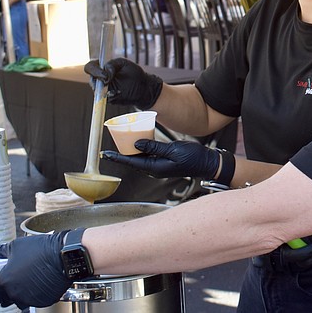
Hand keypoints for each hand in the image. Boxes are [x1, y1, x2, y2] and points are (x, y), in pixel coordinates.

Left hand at [0, 231, 71, 311]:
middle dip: (8, 294)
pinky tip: (41, 282)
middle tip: (16, 284)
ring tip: (31, 280)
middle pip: (7, 299)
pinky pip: (36, 300)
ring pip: (22, 300)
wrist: (63, 255)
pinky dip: (37, 294)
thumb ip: (1, 251)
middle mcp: (14, 292)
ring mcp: (29, 298)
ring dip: (23, 294)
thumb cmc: (40, 249)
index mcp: (4, 281)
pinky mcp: (43, 301)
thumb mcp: (16, 246)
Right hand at [84, 58, 162, 109]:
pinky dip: (112, 96)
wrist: (143, 88)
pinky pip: (105, 99)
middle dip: (99, 82)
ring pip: (97, 91)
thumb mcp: (124, 64)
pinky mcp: (108, 99)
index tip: (105, 76)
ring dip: (107, 90)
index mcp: (101, 67)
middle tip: (109, 82)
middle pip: (92, 80)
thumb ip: (112, 65)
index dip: (94, 71)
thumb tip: (105, 73)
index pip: (90, 67)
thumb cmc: (133, 73)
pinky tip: (120, 93)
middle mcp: (99, 78)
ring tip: (118, 89)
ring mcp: (102, 89)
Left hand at [102, 139, 219, 178]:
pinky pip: (147, 157)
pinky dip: (141, 150)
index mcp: (155, 168)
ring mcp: (158, 167)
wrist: (205, 162)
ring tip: (121, 143)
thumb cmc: (192, 157)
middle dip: (121, 154)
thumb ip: (154, 146)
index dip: (117, 157)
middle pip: (133, 161)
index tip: (105, 154)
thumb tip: (136, 143)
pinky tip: (139, 143)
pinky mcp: (163, 163)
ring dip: (130, 152)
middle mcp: (154, 169)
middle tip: (109, 148)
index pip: (131, 162)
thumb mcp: (172, 149)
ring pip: (139, 159)